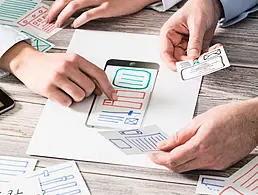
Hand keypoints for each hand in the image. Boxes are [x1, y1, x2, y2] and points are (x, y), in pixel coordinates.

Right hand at [0, 42, 116, 105]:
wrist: (28, 62)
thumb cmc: (51, 63)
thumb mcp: (70, 61)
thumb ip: (86, 73)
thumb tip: (100, 89)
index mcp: (76, 59)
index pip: (99, 74)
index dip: (108, 87)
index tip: (112, 96)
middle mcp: (67, 66)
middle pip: (90, 88)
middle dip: (87, 92)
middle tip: (77, 88)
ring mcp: (57, 77)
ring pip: (80, 97)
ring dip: (76, 97)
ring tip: (67, 90)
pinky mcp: (48, 88)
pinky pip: (66, 102)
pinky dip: (65, 101)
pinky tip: (59, 93)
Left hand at [47, 0, 158, 27]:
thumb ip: (87, 1)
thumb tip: (75, 10)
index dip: (55, 5)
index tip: (50, 14)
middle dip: (55, 11)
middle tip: (50, 21)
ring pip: (74, 5)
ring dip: (64, 15)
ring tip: (59, 24)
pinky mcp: (107, 7)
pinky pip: (90, 13)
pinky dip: (80, 19)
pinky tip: (75, 25)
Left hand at [150, 99, 257, 172]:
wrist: (251, 121)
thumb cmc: (229, 116)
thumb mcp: (199, 121)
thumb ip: (180, 135)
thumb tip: (165, 143)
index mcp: (201, 145)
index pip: (172, 159)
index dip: (159, 158)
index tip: (153, 154)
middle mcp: (208, 157)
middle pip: (178, 167)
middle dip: (164, 161)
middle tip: (157, 153)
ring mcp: (215, 163)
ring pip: (188, 168)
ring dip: (176, 161)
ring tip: (170, 150)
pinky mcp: (221, 164)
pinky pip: (199, 166)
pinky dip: (189, 160)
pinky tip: (186, 151)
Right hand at [160, 0, 222, 70]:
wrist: (211, 2)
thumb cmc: (198, 6)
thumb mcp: (197, 24)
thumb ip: (195, 41)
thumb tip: (193, 57)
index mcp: (169, 34)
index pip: (165, 53)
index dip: (171, 62)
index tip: (179, 68)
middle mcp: (176, 41)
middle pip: (178, 58)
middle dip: (189, 62)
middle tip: (198, 63)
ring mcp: (186, 44)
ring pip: (190, 59)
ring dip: (201, 59)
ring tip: (209, 54)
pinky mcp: (195, 46)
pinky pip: (200, 55)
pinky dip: (208, 55)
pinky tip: (214, 49)